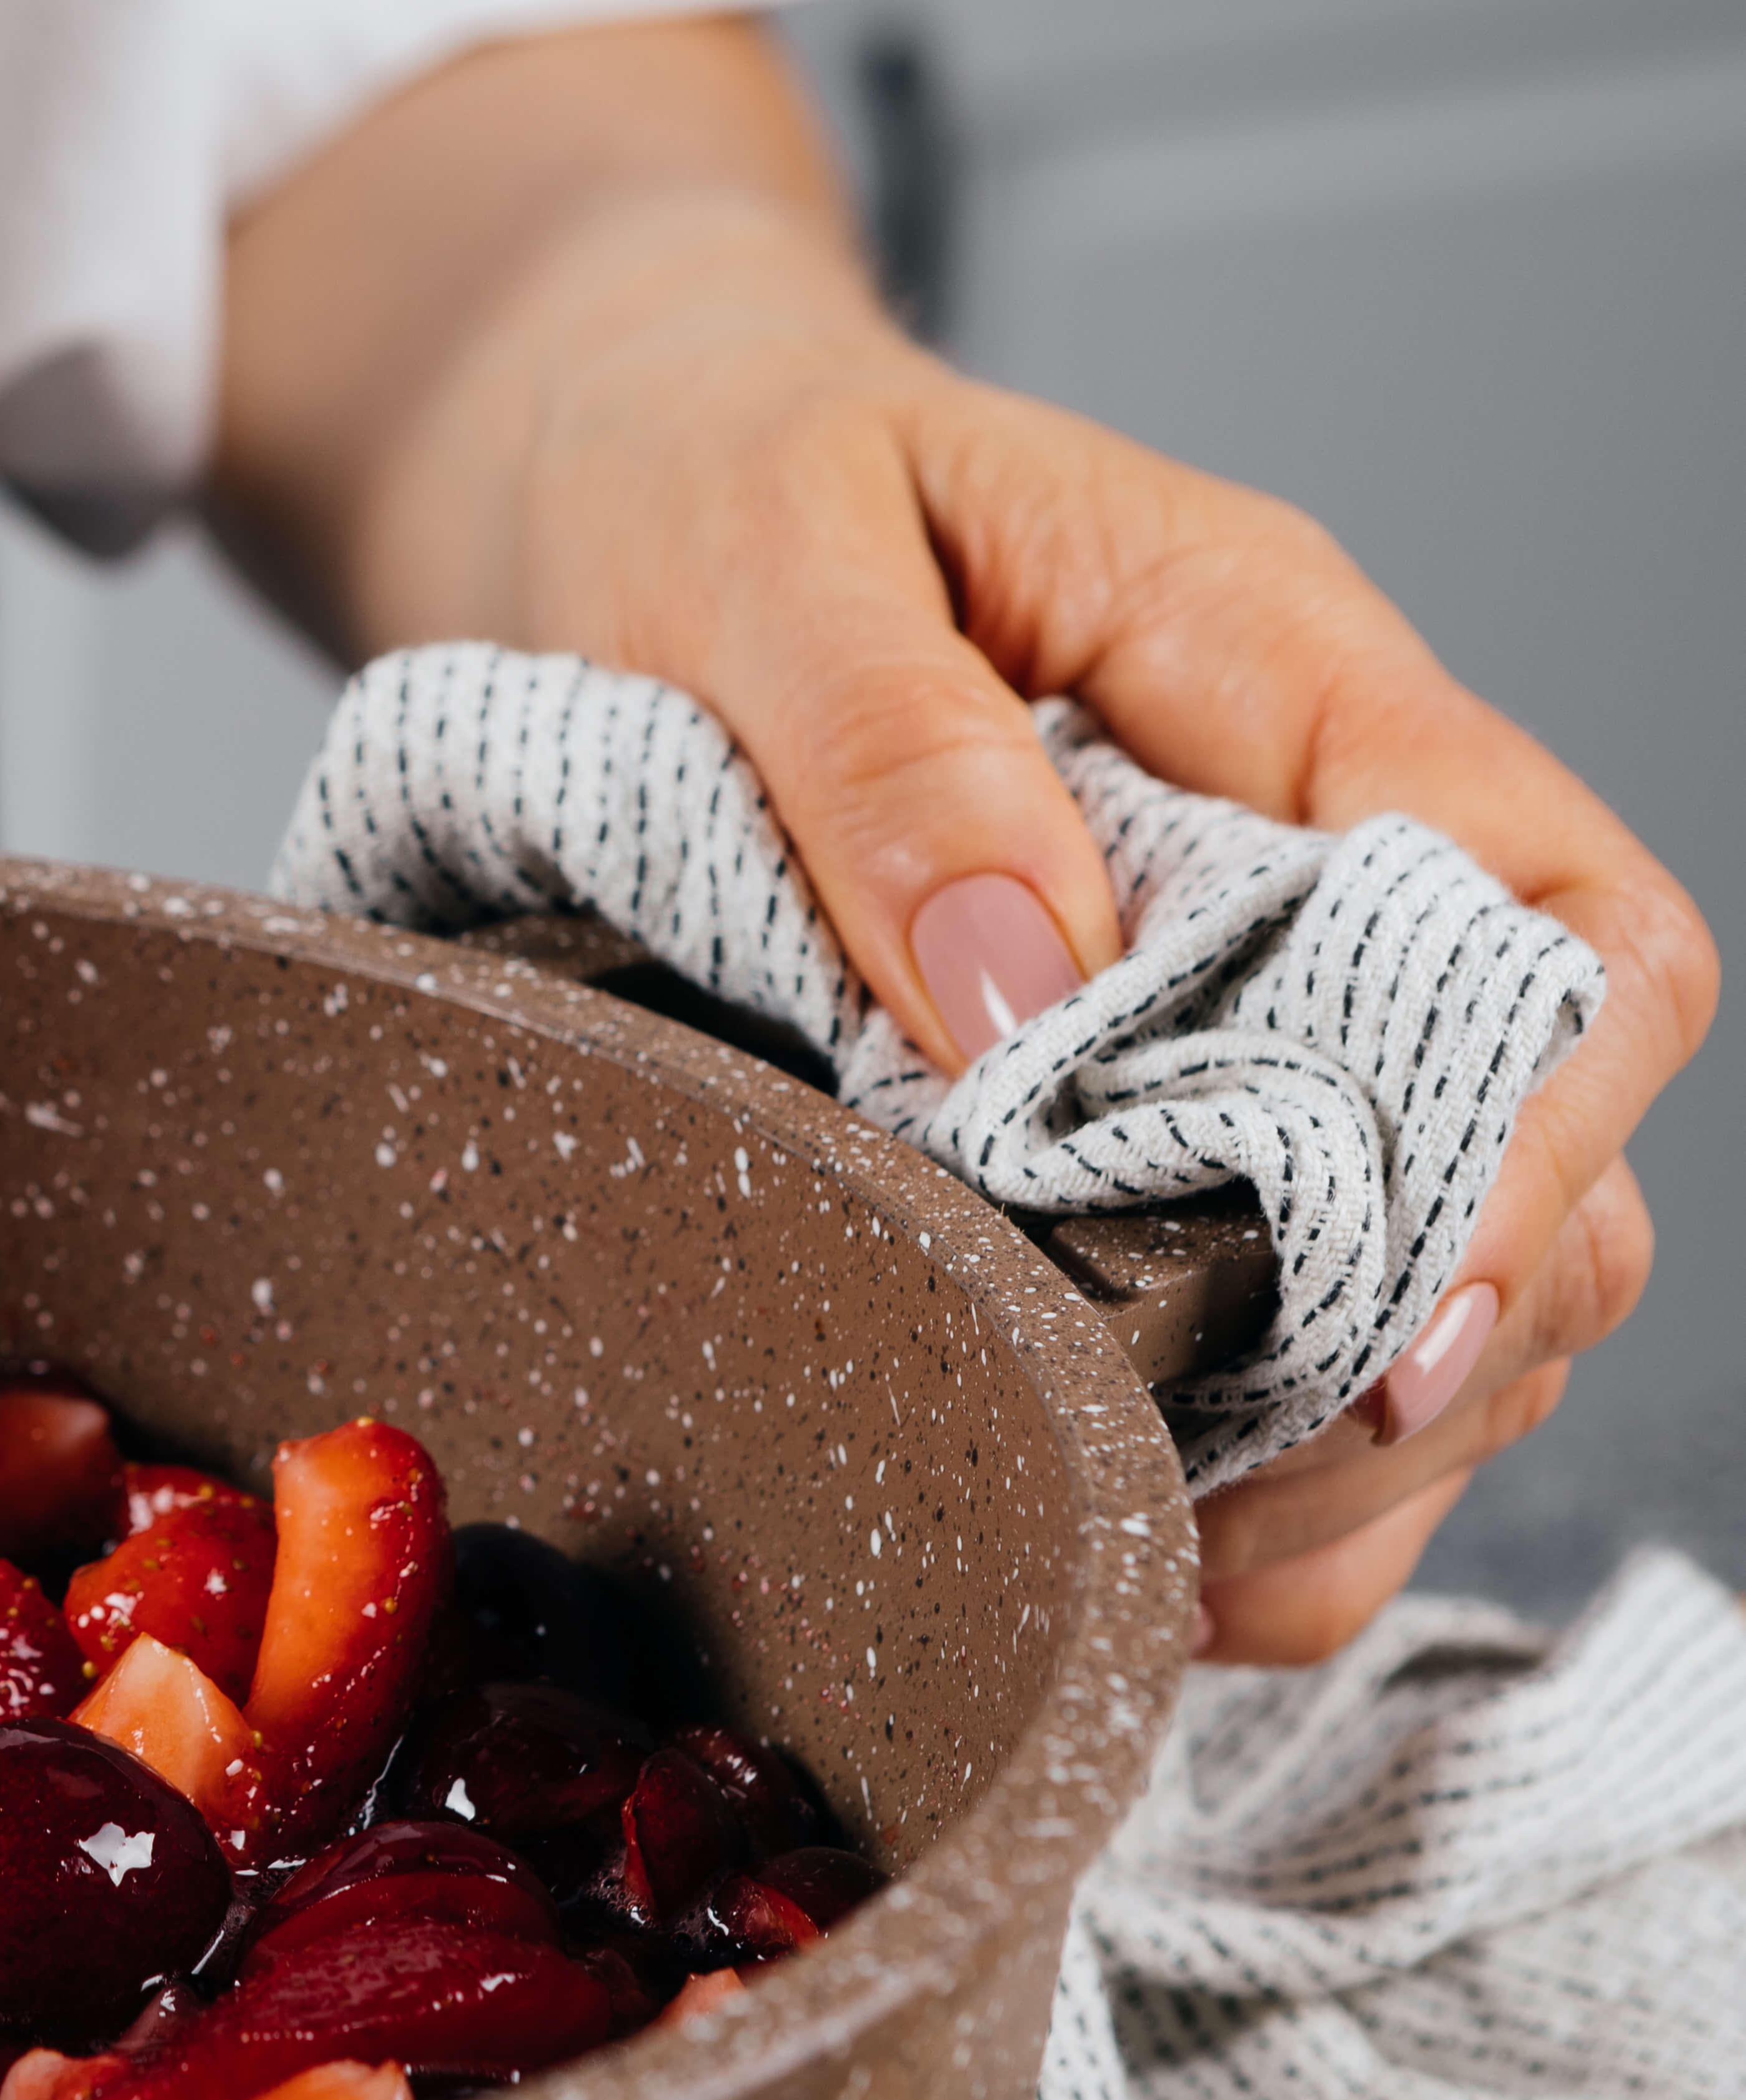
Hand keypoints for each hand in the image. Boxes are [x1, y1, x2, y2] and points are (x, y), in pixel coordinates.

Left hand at [213, 19, 1715, 1661]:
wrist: (606, 476)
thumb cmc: (703, 478)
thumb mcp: (761, 553)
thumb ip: (894, 755)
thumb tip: (1022, 988)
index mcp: (1277, 673)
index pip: (1554, 926)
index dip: (1530, 1140)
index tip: (1387, 1320)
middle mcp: (1303, 843)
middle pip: (1536, 1137)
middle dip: (1437, 1350)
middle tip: (1234, 1508)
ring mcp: (1229, 983)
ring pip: (1429, 1262)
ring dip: (1342, 1447)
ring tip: (1169, 1561)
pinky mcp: (1121, 1092)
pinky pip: (1263, 1295)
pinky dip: (1232, 1449)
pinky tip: (1127, 1531)